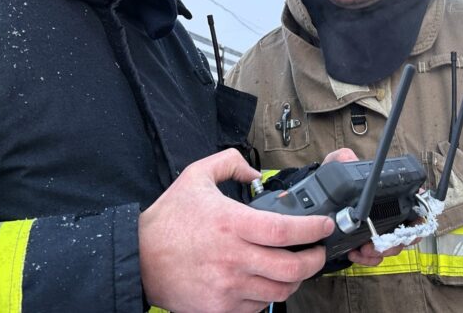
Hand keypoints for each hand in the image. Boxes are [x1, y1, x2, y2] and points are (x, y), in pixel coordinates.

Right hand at [139, 148, 334, 312]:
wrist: (139, 258)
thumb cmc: (167, 221)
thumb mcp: (195, 176)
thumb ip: (229, 164)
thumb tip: (256, 173)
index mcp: (231, 223)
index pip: (284, 230)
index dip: (312, 229)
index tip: (324, 225)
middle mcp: (233, 257)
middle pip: (291, 268)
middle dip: (314, 260)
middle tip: (317, 251)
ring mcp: (227, 286)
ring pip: (279, 291)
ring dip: (294, 280)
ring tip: (296, 268)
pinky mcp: (220, 307)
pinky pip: (258, 307)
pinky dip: (268, 295)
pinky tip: (266, 282)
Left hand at [320, 148, 408, 265]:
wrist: (313, 205)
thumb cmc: (331, 183)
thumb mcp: (335, 166)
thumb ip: (343, 158)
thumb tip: (351, 159)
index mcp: (387, 192)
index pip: (414, 201)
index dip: (419, 212)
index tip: (414, 220)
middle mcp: (388, 212)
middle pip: (409, 229)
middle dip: (401, 239)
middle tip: (385, 241)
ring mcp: (379, 230)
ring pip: (394, 246)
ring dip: (383, 250)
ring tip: (365, 249)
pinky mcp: (366, 245)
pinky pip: (376, 257)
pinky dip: (369, 258)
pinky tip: (355, 254)